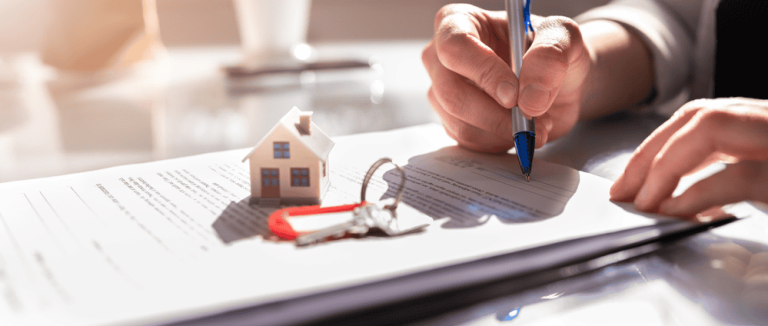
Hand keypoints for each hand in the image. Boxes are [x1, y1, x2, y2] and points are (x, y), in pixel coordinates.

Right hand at [422, 4, 589, 151]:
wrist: (557, 84)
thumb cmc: (552, 52)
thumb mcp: (564, 37)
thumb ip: (550, 55)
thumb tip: (528, 97)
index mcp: (460, 21)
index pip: (456, 46)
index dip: (484, 73)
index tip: (514, 95)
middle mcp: (442, 56)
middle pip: (451, 92)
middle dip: (495, 114)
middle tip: (530, 119)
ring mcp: (443, 91)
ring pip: (460, 122)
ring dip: (504, 130)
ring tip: (536, 122)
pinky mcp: (452, 121)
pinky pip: (469, 140)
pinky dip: (500, 141)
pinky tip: (520, 128)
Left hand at [610, 98, 767, 217]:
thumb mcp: (764, 183)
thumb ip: (726, 182)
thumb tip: (673, 202)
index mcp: (764, 124)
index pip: (699, 118)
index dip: (656, 147)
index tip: (626, 181)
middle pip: (696, 117)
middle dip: (649, 153)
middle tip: (620, 191)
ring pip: (710, 128)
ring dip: (664, 166)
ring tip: (642, 202)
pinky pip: (738, 176)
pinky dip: (697, 193)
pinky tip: (674, 211)